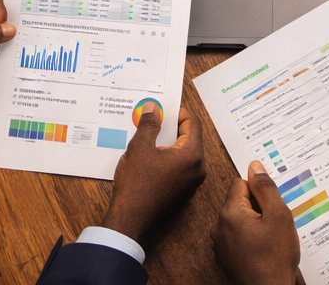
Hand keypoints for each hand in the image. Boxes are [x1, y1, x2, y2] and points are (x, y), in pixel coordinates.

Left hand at [0, 0, 14, 93]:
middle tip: (20, 33)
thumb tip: (10, 30)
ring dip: (10, 38)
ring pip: (2, 32)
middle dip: (11, 22)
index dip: (0, 9)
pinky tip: (12, 57)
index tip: (1, 25)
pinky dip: (7, 52)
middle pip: (1, 14)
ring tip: (20, 45)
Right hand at [102, 107, 205, 243]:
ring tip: (149, 135)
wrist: (130, 220)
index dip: (178, 112)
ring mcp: (191, 182)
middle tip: (154, 119)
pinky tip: (150, 155)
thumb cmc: (136, 183)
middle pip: (190, 137)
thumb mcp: (140, 147)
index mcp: (192, 155)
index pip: (193, 123)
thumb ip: (150, 124)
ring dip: (169, 142)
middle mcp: (198, 169)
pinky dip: (168, 157)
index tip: (163, 108)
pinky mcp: (182, 192)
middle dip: (172, 127)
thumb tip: (154, 108)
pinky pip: (179, 167)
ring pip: (184, 153)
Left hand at [213, 160, 299, 284]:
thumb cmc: (275, 257)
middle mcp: (219, 226)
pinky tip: (262, 250)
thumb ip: (266, 188)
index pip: (241, 183)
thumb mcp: (278, 216)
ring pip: (239, 220)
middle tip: (274, 224)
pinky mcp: (225, 257)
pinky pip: (236, 237)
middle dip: (257, 208)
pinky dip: (249, 239)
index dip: (260, 192)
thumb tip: (255, 166)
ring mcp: (220, 243)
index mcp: (230, 212)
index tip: (271, 206)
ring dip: (254, 224)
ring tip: (270, 239)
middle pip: (239, 202)